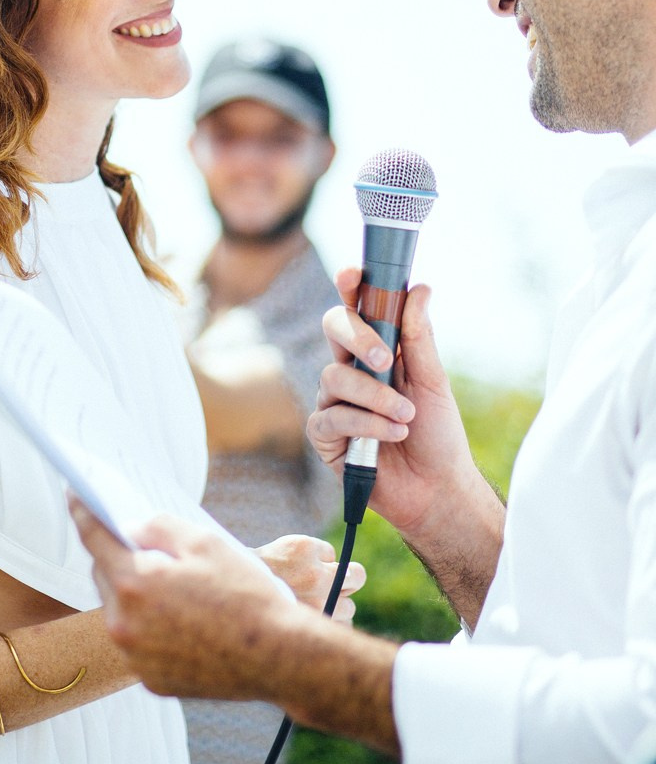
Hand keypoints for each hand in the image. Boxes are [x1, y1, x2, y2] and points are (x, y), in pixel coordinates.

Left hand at [70, 501, 401, 755]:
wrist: (281, 657)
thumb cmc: (246, 595)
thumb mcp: (204, 541)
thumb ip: (157, 527)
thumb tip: (130, 528)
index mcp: (134, 584)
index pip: (95, 538)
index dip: (83, 512)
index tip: (74, 494)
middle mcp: (125, 626)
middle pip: (104, 577)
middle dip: (116, 556)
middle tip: (131, 540)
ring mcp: (136, 658)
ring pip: (120, 613)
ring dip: (133, 594)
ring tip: (162, 580)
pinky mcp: (152, 682)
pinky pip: (139, 643)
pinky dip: (149, 626)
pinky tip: (178, 616)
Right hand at [308, 268, 480, 548]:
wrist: (438, 489)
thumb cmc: (438, 434)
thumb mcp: (433, 381)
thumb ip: (419, 337)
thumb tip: (419, 288)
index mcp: (377, 350)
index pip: (357, 307)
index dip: (350, 286)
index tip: (353, 273)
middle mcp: (351, 369)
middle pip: (334, 329)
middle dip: (357, 337)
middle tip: (385, 359)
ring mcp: (335, 400)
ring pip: (333, 376)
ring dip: (375, 397)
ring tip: (405, 417)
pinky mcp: (326, 435)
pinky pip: (331, 416)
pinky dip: (366, 424)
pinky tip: (392, 435)